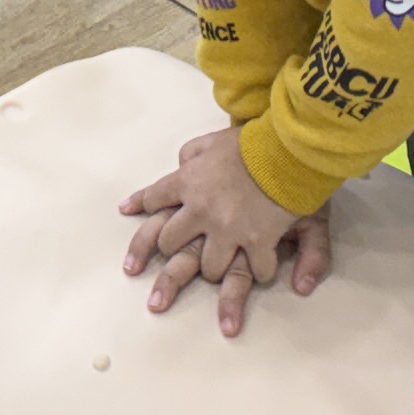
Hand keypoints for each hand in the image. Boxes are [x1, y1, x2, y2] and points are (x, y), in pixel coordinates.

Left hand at [121, 123, 330, 335]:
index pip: (156, 196)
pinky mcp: (257, 241)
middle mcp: (201, 210)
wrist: (286, 147)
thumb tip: (180, 163)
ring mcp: (228, 230)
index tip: (127, 211)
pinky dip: (260, 273)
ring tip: (216, 275)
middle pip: (171, 243)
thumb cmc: (252, 141)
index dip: (142, 204)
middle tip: (168, 264)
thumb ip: (193, 152)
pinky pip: (254, 270)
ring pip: (206, 267)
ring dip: (212, 270)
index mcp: (189, 181)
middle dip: (169, 254)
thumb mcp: (215, 139)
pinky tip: (263, 273)